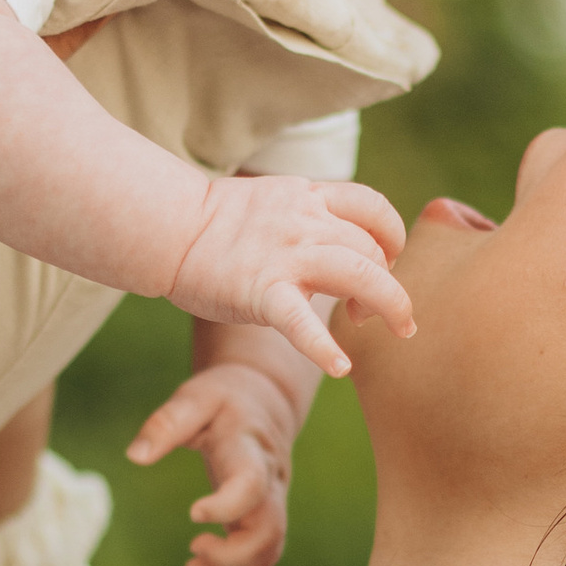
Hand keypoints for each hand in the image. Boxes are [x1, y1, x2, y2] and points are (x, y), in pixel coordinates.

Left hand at [129, 358, 297, 565]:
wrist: (264, 401)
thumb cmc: (223, 399)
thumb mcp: (193, 398)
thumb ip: (165, 424)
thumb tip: (135, 456)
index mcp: (250, 450)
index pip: (251, 484)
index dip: (228, 507)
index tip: (193, 515)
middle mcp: (270, 482)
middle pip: (269, 531)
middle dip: (233, 555)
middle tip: (192, 553)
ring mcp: (272, 504)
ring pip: (269, 551)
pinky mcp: (264, 519)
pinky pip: (261, 559)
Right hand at [163, 174, 412, 376]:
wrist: (167, 225)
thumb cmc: (216, 222)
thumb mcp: (275, 201)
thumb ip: (310, 216)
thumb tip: (338, 238)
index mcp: (310, 198)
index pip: (374, 208)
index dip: (391, 237)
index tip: (383, 264)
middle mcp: (307, 222)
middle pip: (373, 250)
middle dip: (390, 284)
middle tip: (380, 314)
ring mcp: (287, 255)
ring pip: (361, 274)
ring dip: (390, 304)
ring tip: (398, 330)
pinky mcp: (263, 291)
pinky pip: (302, 323)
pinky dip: (325, 348)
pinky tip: (340, 367)